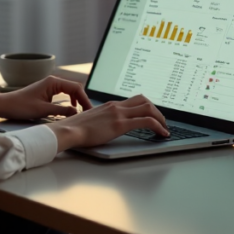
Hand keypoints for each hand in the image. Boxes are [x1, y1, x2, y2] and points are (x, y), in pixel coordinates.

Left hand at [0, 76, 93, 120]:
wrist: (5, 105)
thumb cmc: (21, 106)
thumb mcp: (43, 110)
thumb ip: (62, 111)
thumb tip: (77, 112)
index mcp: (53, 82)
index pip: (76, 88)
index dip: (85, 99)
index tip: (89, 111)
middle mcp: (53, 81)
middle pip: (75, 88)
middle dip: (83, 99)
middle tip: (89, 112)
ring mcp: (50, 86)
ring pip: (70, 91)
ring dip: (77, 100)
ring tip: (82, 111)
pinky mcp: (47, 92)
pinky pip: (63, 94)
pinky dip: (70, 100)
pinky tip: (71, 108)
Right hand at [45, 94, 168, 151]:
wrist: (69, 130)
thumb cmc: (76, 129)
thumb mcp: (93, 120)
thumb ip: (103, 120)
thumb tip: (107, 126)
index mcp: (110, 105)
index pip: (134, 100)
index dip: (147, 107)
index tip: (152, 116)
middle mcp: (116, 106)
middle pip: (144, 100)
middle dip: (157, 111)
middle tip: (162, 122)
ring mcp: (119, 113)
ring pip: (148, 108)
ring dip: (161, 118)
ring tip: (164, 128)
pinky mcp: (120, 124)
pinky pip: (146, 121)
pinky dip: (159, 126)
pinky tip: (162, 134)